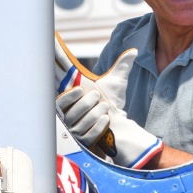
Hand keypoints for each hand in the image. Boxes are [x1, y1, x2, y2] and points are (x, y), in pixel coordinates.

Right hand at [54, 33, 162, 167]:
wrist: (117, 126)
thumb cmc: (111, 102)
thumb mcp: (114, 83)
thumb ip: (122, 66)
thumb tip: (134, 50)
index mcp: (70, 97)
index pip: (58, 93)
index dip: (65, 93)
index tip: (77, 88)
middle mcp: (67, 114)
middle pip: (73, 109)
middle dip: (87, 102)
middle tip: (97, 96)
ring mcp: (73, 129)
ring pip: (82, 121)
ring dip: (97, 113)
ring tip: (105, 107)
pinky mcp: (81, 141)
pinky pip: (89, 134)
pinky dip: (100, 125)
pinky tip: (106, 119)